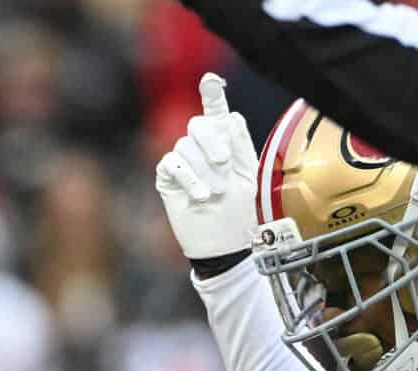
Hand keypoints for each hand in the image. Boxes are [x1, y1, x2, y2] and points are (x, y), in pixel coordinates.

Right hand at [154, 74, 257, 262]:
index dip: (211, 94)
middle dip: (211, 141)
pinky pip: (172, 164)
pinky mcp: (168, 179)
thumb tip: (229, 118)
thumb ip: (240, 146)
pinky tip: (200, 195)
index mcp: (225, 141)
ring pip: (185, 146)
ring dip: (203, 168)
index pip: (217, 111)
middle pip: (198, 124)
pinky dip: (188, 178)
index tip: (211, 81)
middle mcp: (201, 148)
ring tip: (215, 193)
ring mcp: (183, 163)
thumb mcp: (248, 175)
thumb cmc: (240, 210)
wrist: (223, 242)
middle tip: (223, 163)